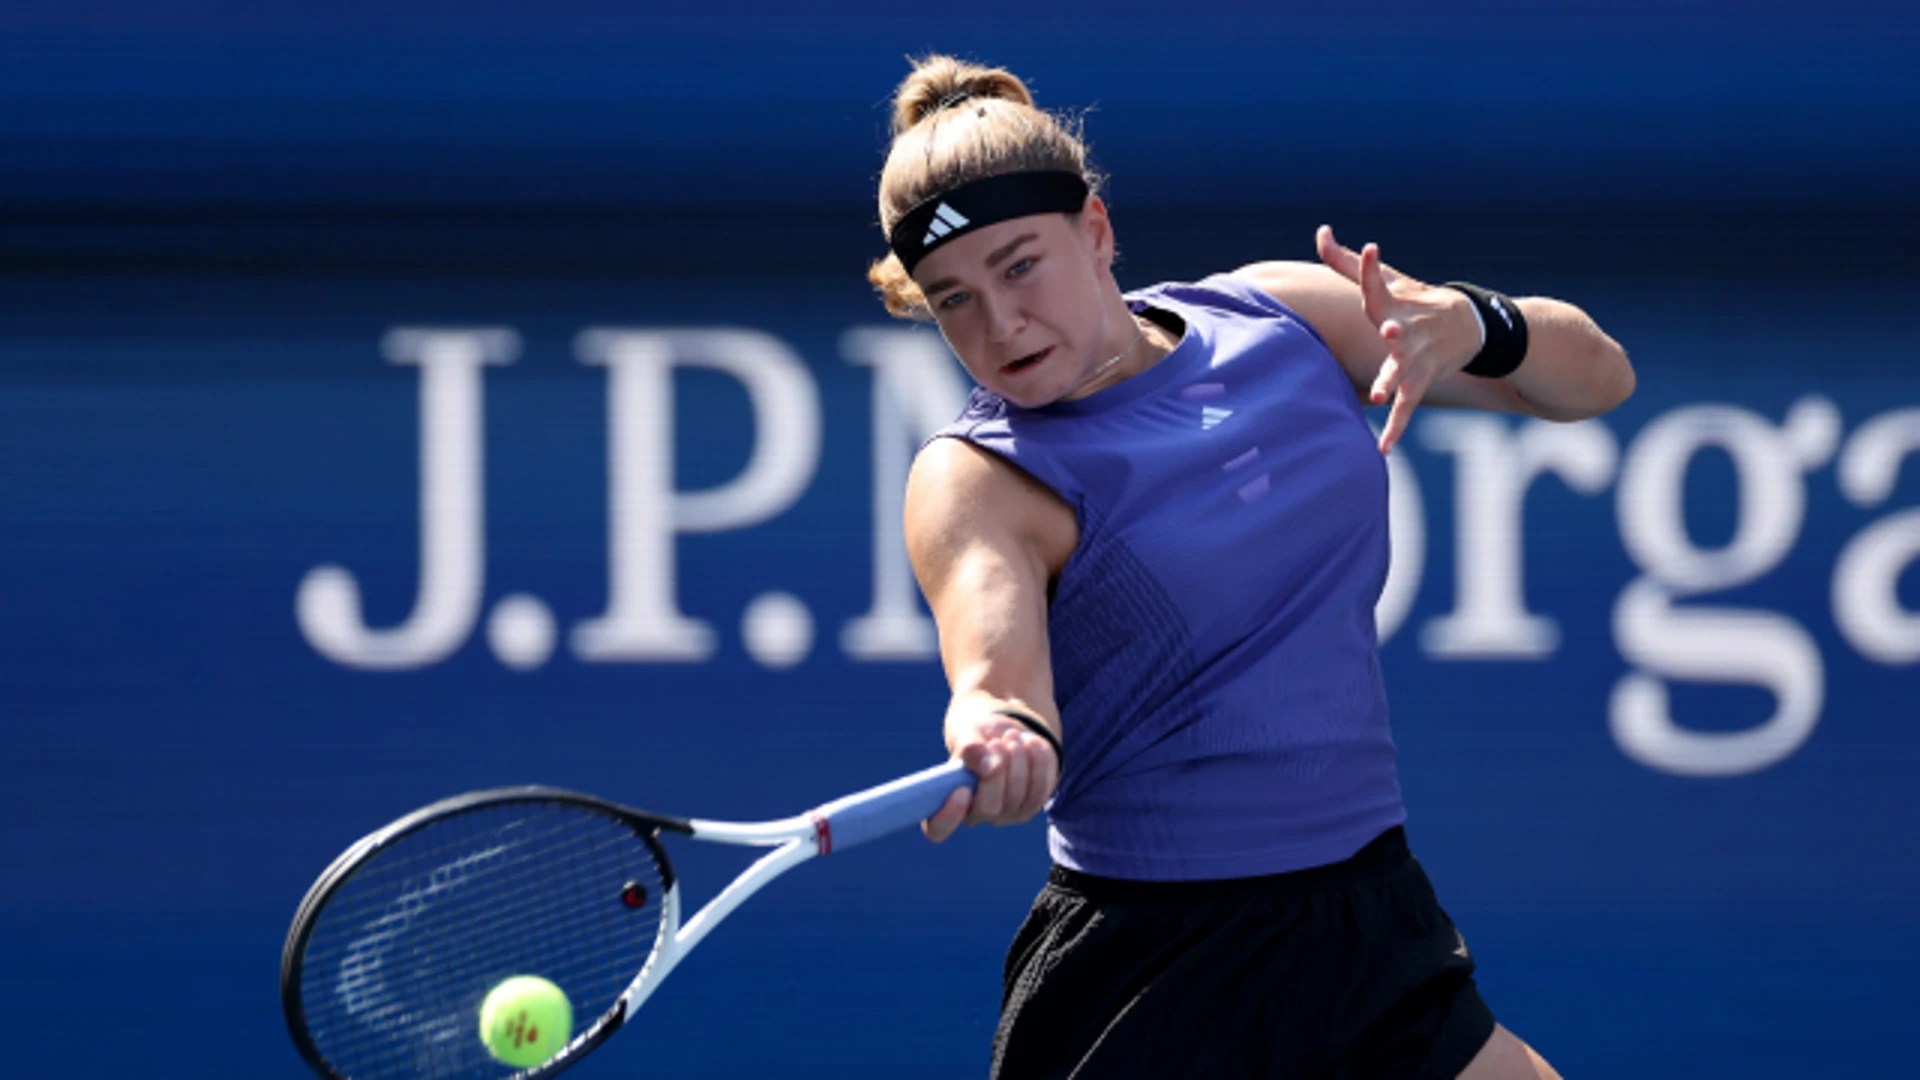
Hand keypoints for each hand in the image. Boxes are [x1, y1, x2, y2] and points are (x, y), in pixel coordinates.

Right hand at [922, 706, 1059, 842]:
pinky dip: (1038, 762)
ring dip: (1018, 762)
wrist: (1002, 733)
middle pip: (989, 809)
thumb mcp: (967, 733)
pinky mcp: (1032, 803)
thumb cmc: (976, 737)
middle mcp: (977, 814)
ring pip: (1018, 797)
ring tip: (1012, 735)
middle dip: (996, 774)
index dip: (948, 816)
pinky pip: (1041, 789)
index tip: (962, 790)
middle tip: (997, 743)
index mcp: (948, 801)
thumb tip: (986, 764)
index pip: (939, 828)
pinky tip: (1031, 742)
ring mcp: (1007, 813)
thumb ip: (970, 747)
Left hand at [1316, 225, 1482, 453]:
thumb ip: (1346, 262)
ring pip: (1403, 371)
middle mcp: (1406, 329)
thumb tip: (1320, 231)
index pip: (1378, 283)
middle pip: (1397, 329)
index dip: (1371, 266)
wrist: (1471, 324)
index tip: (1371, 248)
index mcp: (1394, 302)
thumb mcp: (1388, 280)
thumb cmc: (1416, 301)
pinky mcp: (1422, 380)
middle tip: (1390, 331)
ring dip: (1393, 381)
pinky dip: (1396, 428)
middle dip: (1395, 332)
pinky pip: (1406, 407)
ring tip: (1381, 395)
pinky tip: (1383, 449)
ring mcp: (1416, 357)